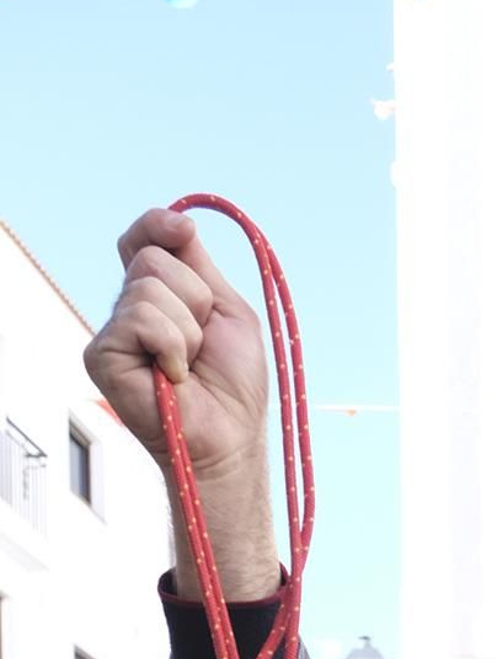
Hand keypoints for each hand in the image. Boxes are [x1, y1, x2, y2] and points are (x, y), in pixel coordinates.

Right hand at [87, 208, 266, 482]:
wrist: (229, 438)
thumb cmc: (233, 385)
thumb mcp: (227, 309)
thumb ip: (199, 264)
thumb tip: (179, 221)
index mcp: (159, 294)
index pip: (144, 238)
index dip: (159, 225)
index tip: (184, 232)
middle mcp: (130, 309)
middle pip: (152, 258)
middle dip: (194, 298)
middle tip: (201, 344)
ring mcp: (113, 332)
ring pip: (149, 287)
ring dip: (187, 329)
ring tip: (189, 365)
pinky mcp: (101, 355)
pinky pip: (140, 318)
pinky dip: (172, 345)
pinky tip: (173, 376)